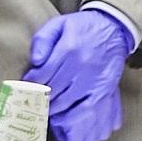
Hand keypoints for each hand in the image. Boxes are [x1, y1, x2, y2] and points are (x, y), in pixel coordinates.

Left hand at [27, 7, 135, 140]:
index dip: (30, 83)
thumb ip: (42, 39)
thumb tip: (35, 61)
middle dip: (38, 97)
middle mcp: (81, 66)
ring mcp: (94, 79)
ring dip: (51, 107)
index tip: (26, 85)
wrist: (115, 28)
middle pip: (52, 90)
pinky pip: (84, 109)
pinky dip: (70, 116)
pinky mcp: (104, 89)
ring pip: (65, 102)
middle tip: (31, 99)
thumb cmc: (83, 27)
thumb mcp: (59, 24)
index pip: (42, 75)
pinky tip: (60, 116)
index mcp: (69, 48)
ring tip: (43, 106)